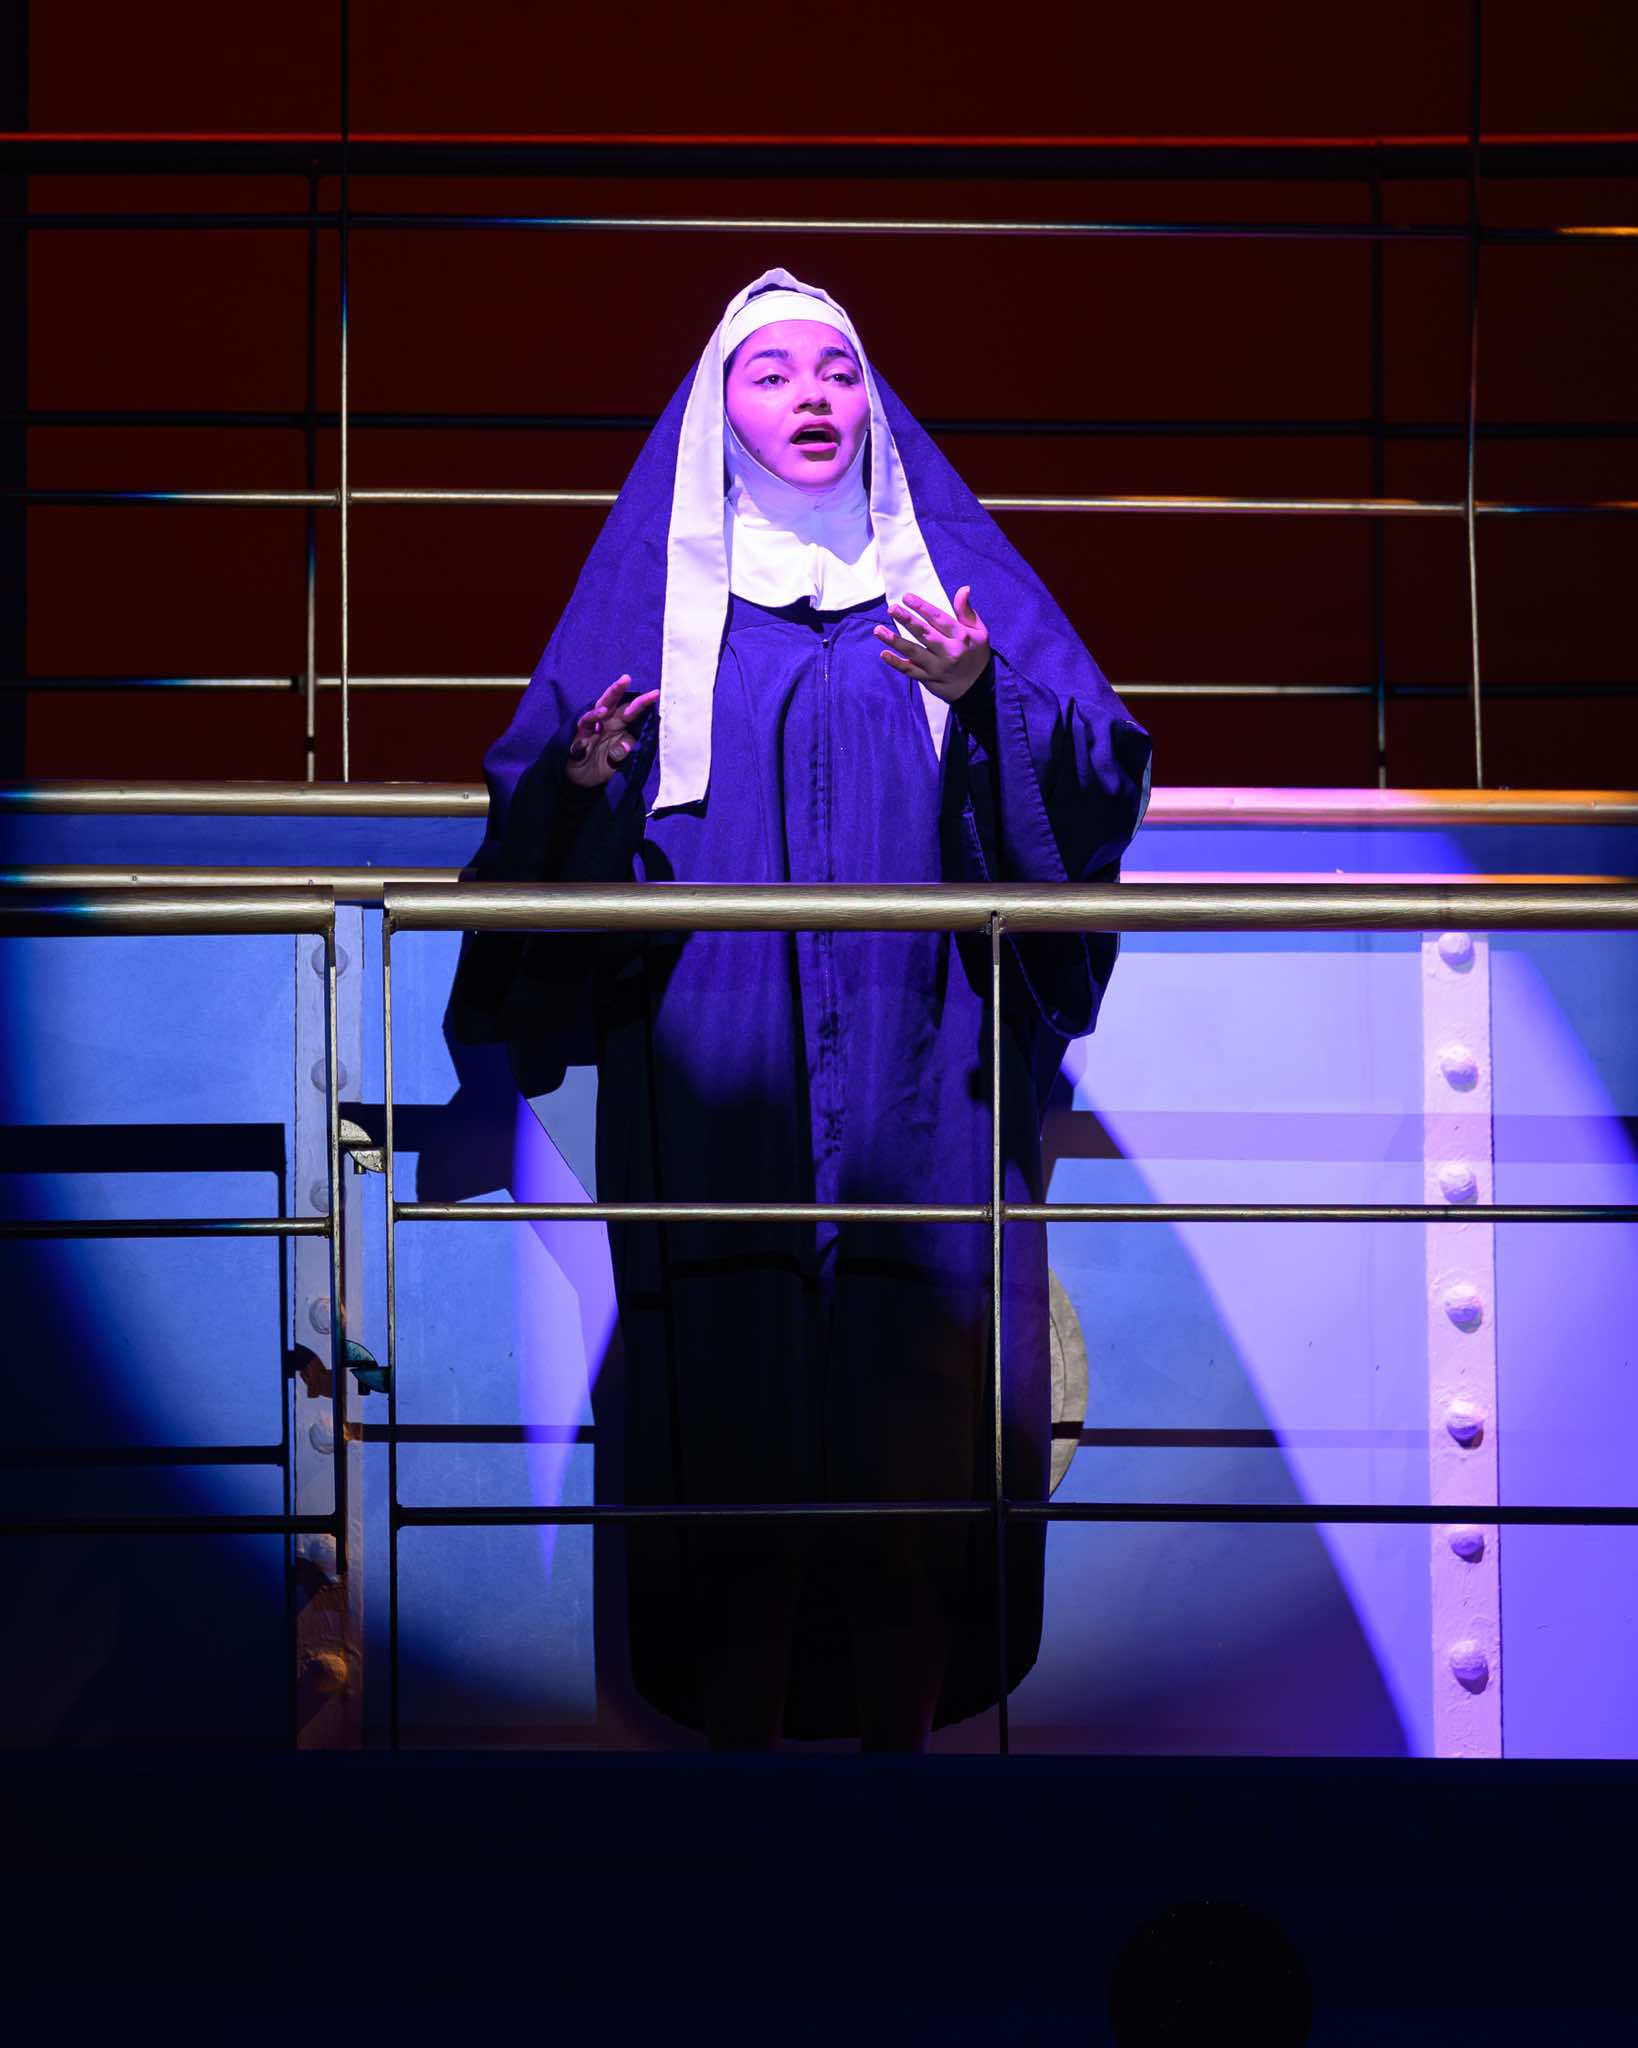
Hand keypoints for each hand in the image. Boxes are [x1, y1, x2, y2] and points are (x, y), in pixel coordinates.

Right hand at [565, 674, 659, 787]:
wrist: (582, 781)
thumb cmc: (602, 766)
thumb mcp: (617, 764)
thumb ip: (622, 754)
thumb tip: (625, 746)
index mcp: (618, 726)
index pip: (631, 712)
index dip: (642, 703)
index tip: (656, 693)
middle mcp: (604, 724)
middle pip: (611, 704)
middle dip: (617, 690)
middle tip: (626, 678)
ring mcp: (589, 731)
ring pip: (593, 714)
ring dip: (599, 708)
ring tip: (606, 706)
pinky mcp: (576, 741)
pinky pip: (581, 734)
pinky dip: (586, 732)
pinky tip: (592, 729)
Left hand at [873, 587, 990, 701]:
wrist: (979, 688)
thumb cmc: (976, 654)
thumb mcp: (979, 632)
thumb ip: (966, 611)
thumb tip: (964, 589)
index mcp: (961, 637)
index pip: (939, 619)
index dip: (922, 607)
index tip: (907, 597)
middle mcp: (949, 652)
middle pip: (925, 634)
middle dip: (907, 620)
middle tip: (891, 609)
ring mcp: (937, 668)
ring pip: (914, 652)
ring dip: (895, 641)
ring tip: (878, 630)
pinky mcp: (929, 680)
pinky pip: (910, 671)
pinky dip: (896, 663)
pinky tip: (884, 653)